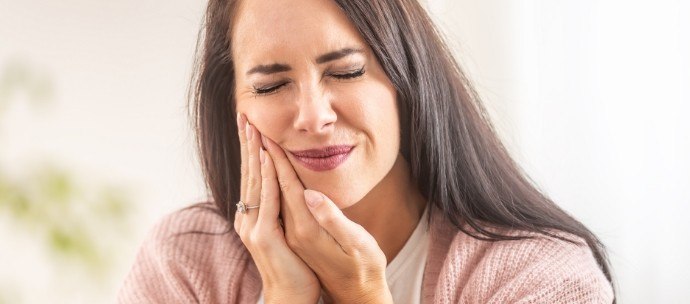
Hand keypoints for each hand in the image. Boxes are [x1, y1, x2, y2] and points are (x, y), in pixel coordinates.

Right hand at [233, 113, 319, 302]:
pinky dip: (266, 176)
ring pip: (255, 181)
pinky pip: (267, 199)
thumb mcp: (286, 232)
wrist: (290, 296)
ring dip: (253, 151)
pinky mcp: (264, 236)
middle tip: (245, 114)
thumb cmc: (294, 266)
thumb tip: (282, 192)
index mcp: (254, 215)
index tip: (251, 125)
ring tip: (252, 126)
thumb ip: (281, 212)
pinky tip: (265, 156)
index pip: (253, 175)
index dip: (251, 149)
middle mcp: (249, 218)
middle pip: (249, 172)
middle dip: (247, 142)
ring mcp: (254, 226)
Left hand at [261, 135, 392, 303]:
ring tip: (252, 142)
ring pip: (270, 194)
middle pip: (272, 187)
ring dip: (261, 166)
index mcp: (306, 229)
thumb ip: (333, 219)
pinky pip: (276, 203)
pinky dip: (269, 183)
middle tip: (250, 128)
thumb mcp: (356, 244)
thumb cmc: (363, 268)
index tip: (266, 135)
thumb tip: (311, 195)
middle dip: (261, 156)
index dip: (278, 160)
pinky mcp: (294, 236)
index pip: (287, 186)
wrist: (354, 296)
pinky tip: (267, 172)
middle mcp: (292, 231)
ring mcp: (291, 234)